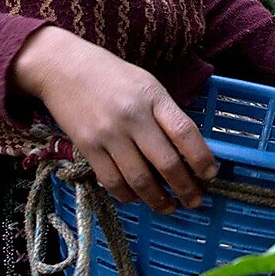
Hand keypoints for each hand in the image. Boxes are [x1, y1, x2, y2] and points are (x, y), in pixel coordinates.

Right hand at [11, 26, 217, 212]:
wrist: (63, 68)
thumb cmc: (112, 75)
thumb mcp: (146, 84)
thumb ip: (165, 113)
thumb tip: (186, 149)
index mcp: (153, 96)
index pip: (185, 132)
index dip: (201, 157)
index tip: (211, 174)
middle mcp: (133, 116)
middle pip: (166, 162)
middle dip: (186, 187)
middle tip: (196, 200)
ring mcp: (109, 134)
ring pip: (139, 179)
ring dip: (158, 200)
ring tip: (170, 207)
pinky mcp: (87, 148)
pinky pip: (112, 181)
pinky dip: (128, 195)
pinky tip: (138, 198)